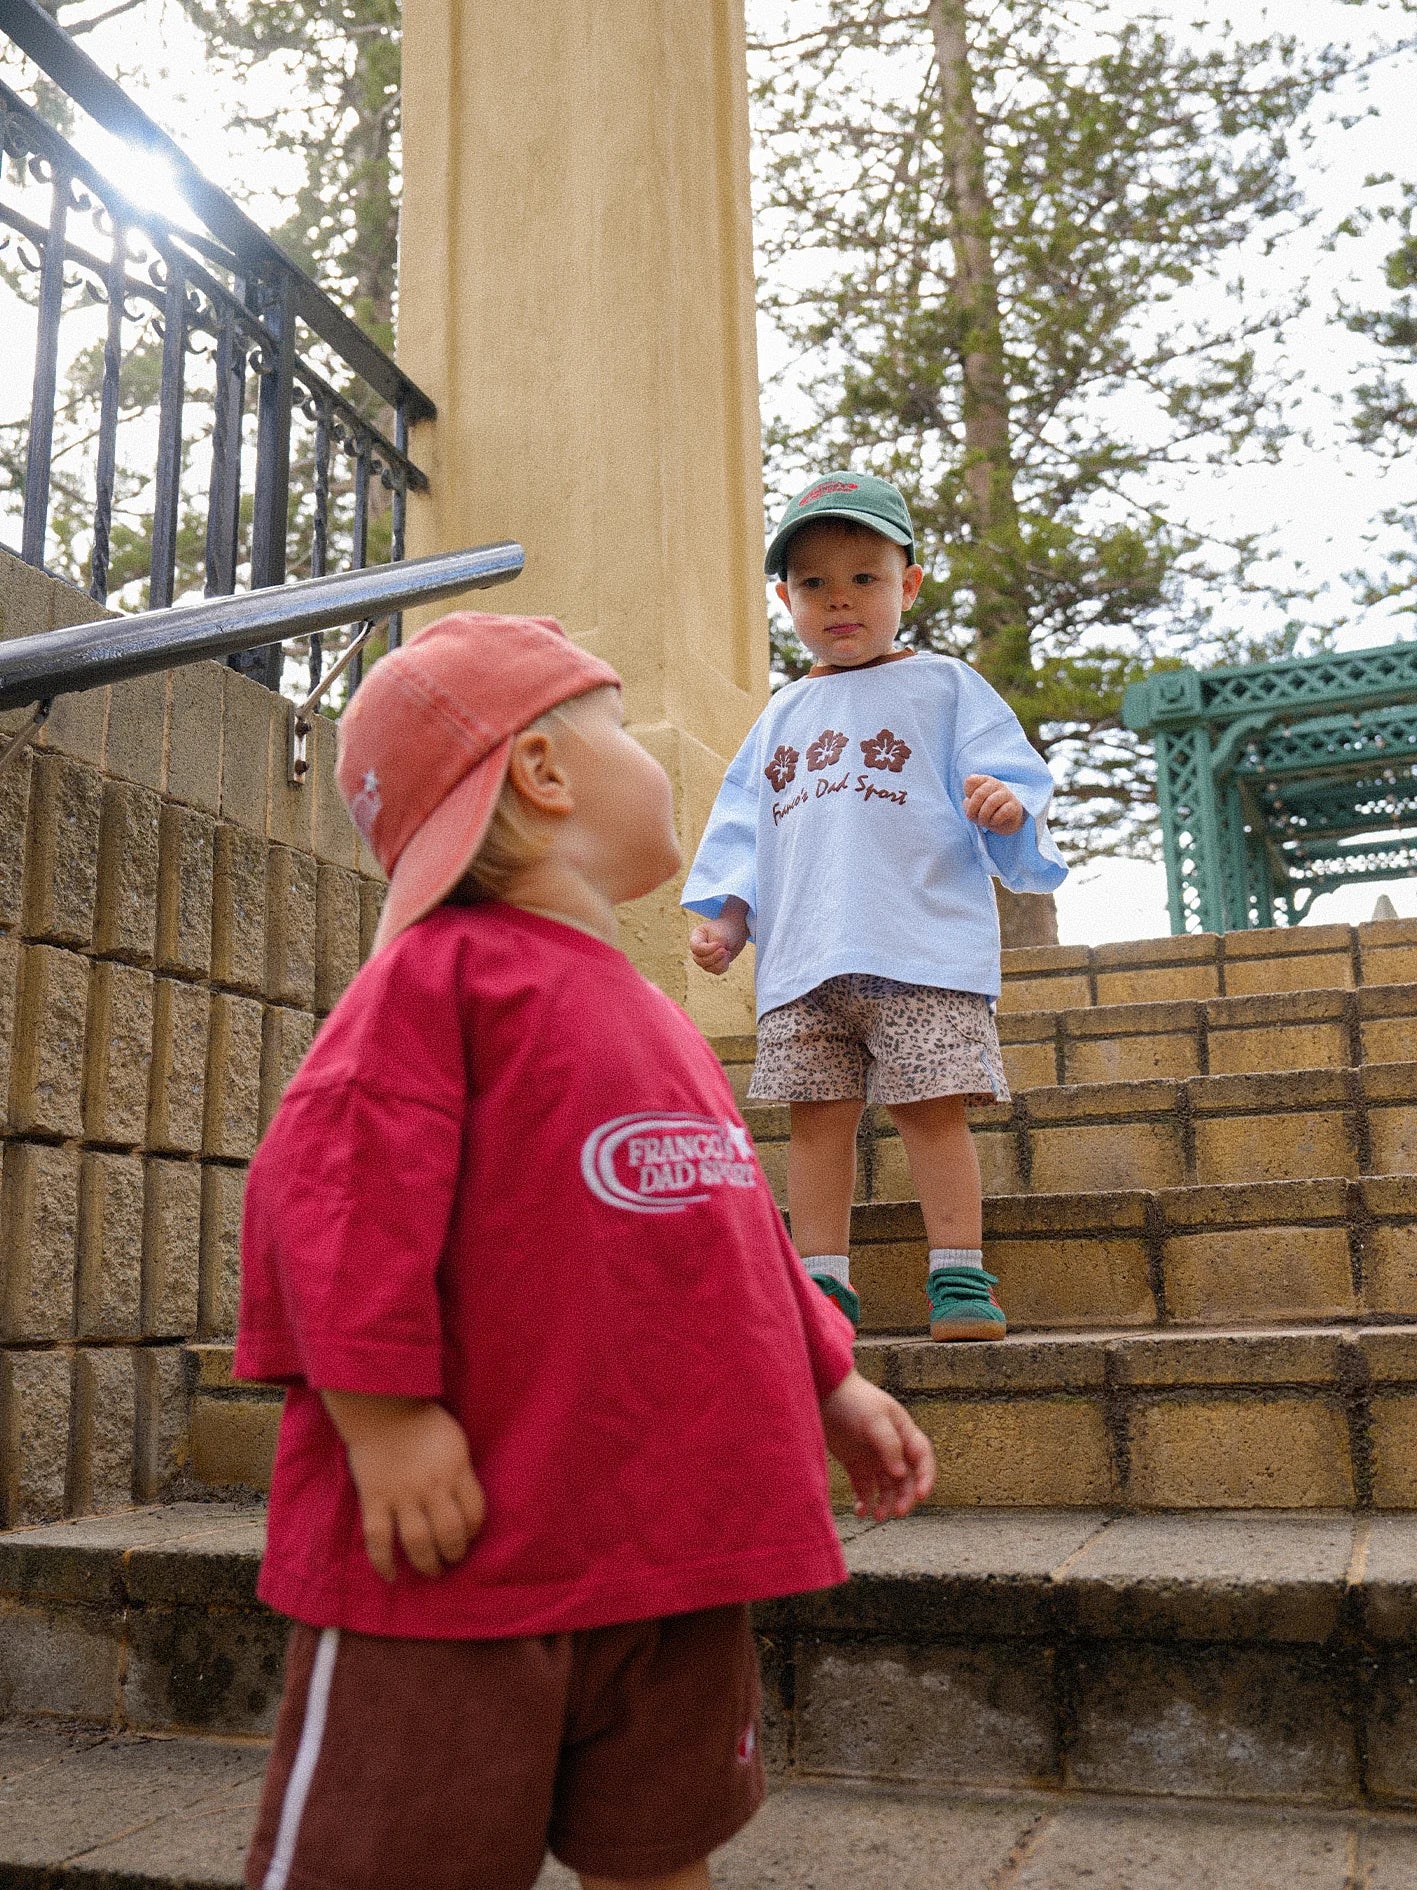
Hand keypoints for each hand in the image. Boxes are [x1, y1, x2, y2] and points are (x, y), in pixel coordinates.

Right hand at [321, 1391, 485, 1581]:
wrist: (382, 1408)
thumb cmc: (424, 1423)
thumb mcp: (456, 1442)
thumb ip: (461, 1471)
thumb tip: (465, 1502)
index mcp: (455, 1471)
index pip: (475, 1513)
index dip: (475, 1530)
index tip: (469, 1535)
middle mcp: (431, 1488)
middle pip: (449, 1533)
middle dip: (454, 1553)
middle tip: (452, 1559)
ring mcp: (401, 1496)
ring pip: (417, 1542)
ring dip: (427, 1563)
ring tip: (432, 1570)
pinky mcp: (374, 1500)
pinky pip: (378, 1539)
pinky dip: (383, 1562)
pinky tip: (391, 1576)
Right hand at [689, 898, 749, 974]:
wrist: (736, 929)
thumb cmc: (726, 929)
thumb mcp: (721, 936)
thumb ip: (716, 949)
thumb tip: (716, 962)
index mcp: (696, 937)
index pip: (695, 947)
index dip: (707, 949)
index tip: (719, 944)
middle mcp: (698, 949)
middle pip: (699, 960)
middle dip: (714, 957)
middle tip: (725, 950)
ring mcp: (704, 957)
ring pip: (707, 967)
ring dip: (719, 962)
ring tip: (728, 952)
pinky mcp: (713, 964)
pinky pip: (716, 971)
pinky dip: (723, 966)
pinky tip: (728, 957)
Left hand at [821, 1370, 934, 1521]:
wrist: (824, 1393)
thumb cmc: (854, 1400)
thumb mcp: (874, 1419)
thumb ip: (889, 1445)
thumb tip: (901, 1474)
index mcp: (904, 1433)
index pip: (922, 1459)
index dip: (926, 1478)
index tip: (921, 1495)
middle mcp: (892, 1448)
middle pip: (906, 1479)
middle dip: (905, 1497)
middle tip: (897, 1512)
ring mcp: (874, 1457)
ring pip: (886, 1487)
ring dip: (885, 1503)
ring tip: (877, 1515)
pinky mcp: (856, 1464)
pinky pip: (865, 1489)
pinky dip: (865, 1502)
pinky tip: (860, 1510)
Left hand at [963, 774, 1025, 834]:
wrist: (1005, 822)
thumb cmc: (986, 812)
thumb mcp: (973, 808)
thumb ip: (967, 804)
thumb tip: (970, 804)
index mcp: (984, 781)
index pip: (970, 781)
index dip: (967, 795)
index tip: (971, 801)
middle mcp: (996, 784)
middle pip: (979, 794)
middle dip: (973, 810)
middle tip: (976, 817)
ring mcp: (1006, 794)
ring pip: (991, 802)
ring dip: (984, 816)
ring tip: (985, 821)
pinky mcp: (1015, 806)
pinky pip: (1003, 812)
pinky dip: (995, 820)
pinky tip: (995, 821)